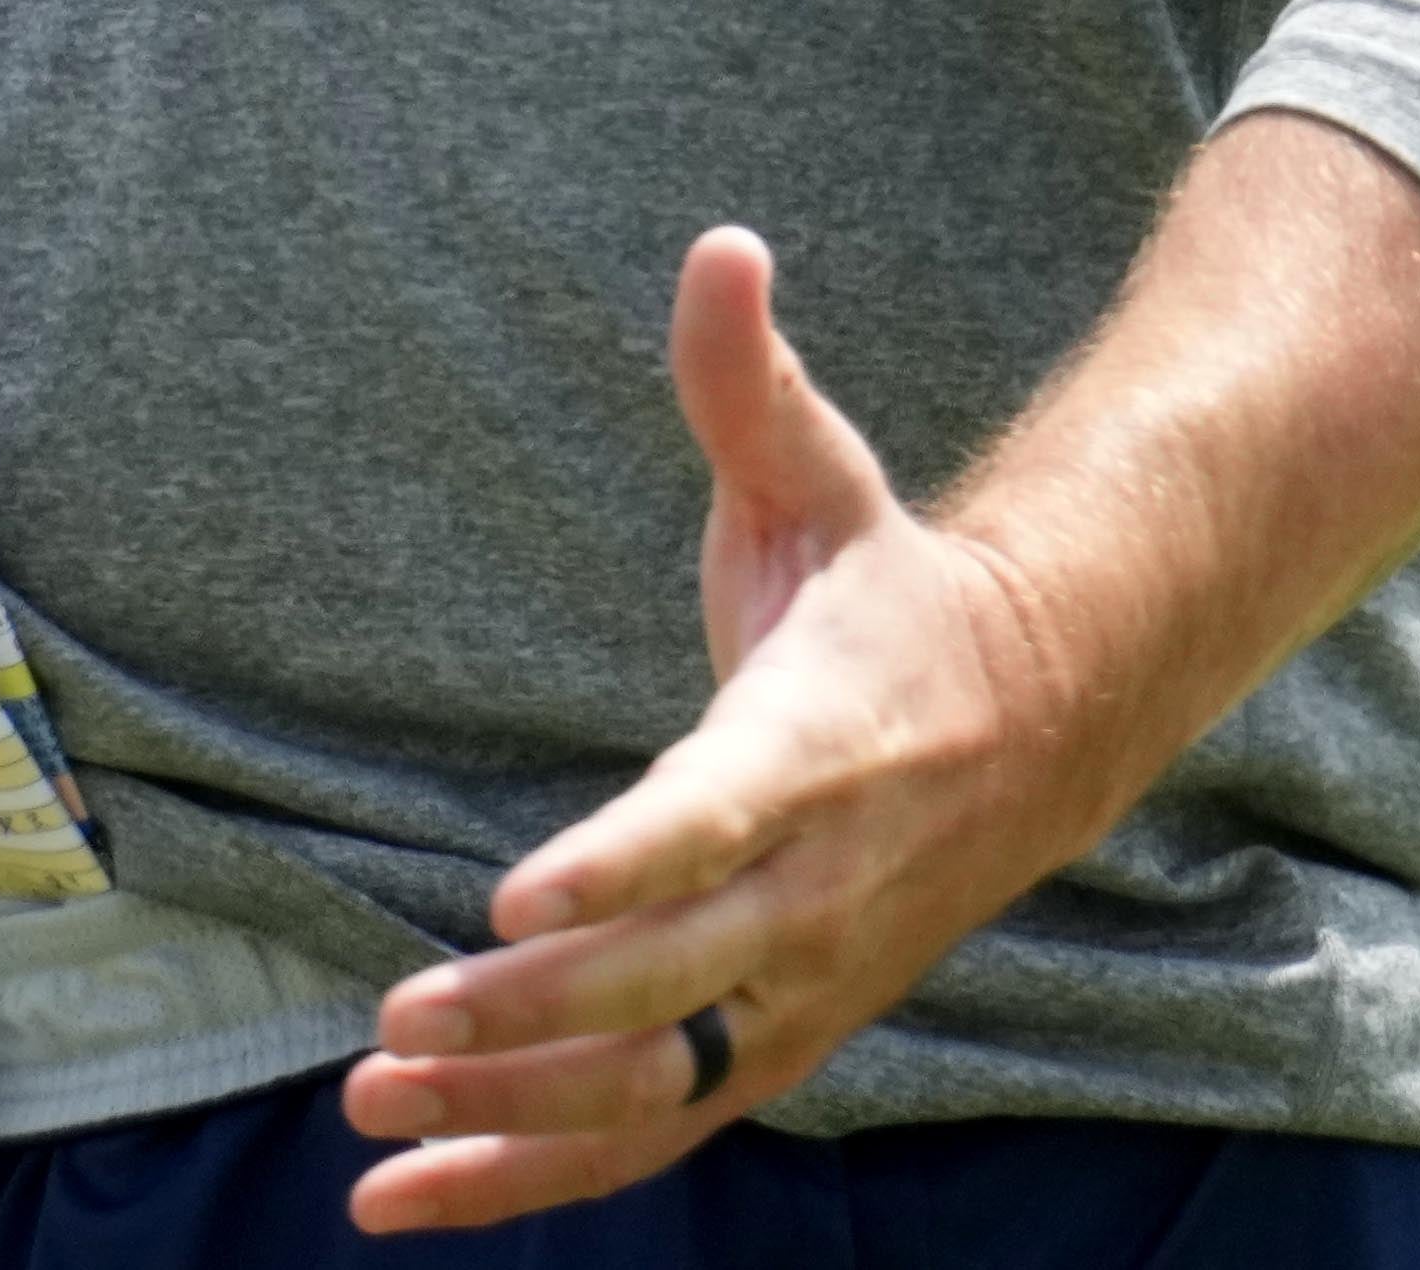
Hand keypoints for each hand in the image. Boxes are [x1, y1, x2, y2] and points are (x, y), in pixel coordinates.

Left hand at [336, 228, 1122, 1234]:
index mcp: (821, 741)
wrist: (1046, 724)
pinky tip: (408, 1197)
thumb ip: (748, 383)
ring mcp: (803, 983)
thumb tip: (719, 244)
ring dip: (513, 1117)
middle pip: (670, 976)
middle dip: (530, 1013)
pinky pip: (655, 1131)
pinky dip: (533, 1178)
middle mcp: (817, 885)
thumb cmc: (889, 597)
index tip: (511, 900)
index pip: (714, 819)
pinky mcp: (779, 1046)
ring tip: (373, 1120)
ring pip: (658, 1082)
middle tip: (397, 1021)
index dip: (619, 865)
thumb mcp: (826, 477)